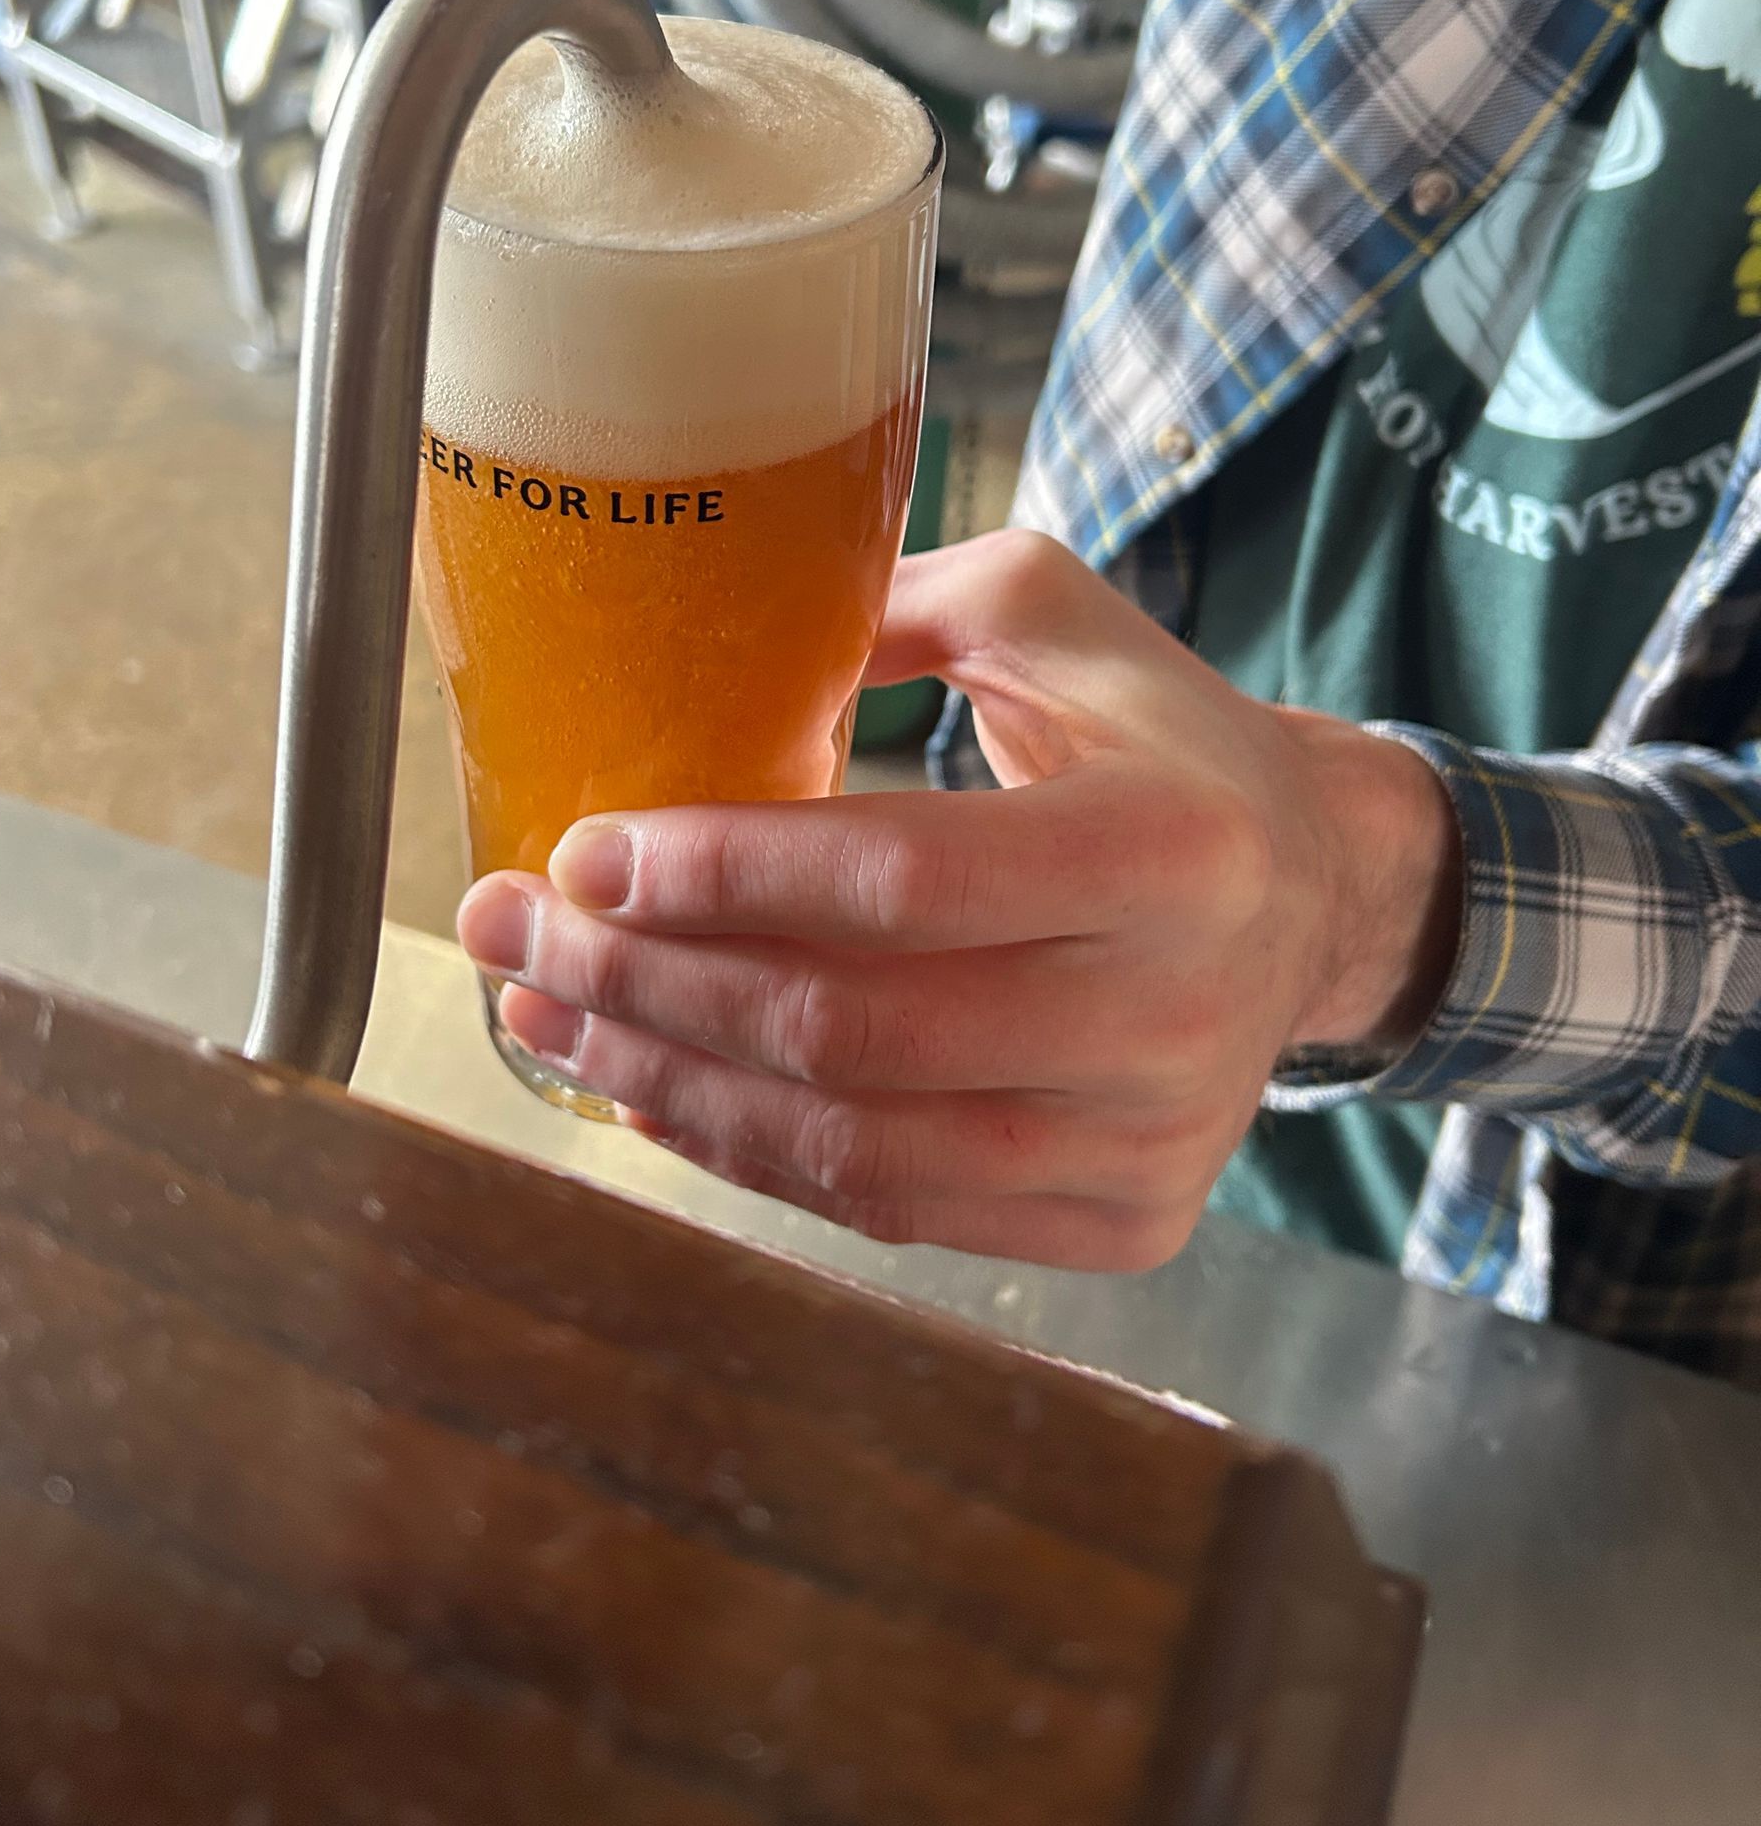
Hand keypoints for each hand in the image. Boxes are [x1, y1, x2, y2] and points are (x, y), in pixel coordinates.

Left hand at [458, 531, 1461, 1269]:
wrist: (1311, 896)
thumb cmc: (1159, 738)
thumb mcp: (1054, 614)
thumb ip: (889, 605)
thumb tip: (698, 636)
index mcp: (1170, 845)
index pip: (903, 877)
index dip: (722, 872)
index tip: (582, 850)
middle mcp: (1174, 1013)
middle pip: (851, 1029)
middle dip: (645, 984)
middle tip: (514, 929)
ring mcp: (1150, 1140)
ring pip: (853, 1146)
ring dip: (666, 1083)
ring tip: (548, 1015)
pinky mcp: (1124, 1220)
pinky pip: (893, 1207)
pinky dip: (752, 1153)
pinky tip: (655, 1089)